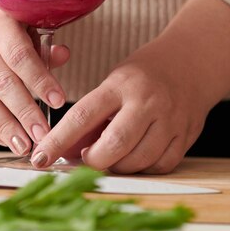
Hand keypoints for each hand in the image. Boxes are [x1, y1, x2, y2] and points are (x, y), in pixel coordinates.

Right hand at [0, 0, 69, 154]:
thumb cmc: (2, 19)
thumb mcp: (25, 20)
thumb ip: (43, 42)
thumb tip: (63, 56)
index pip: (18, 54)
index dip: (39, 80)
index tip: (58, 101)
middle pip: (0, 81)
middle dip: (24, 112)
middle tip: (43, 134)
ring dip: (5, 126)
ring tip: (24, 145)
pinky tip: (7, 140)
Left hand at [31, 0, 229, 173]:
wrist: (190, 63)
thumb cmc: (141, 76)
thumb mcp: (110, 85)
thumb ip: (90, 119)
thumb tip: (65, 152)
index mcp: (120, 85)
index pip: (81, 116)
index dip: (57, 141)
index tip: (39, 158)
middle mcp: (146, 102)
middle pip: (114, 144)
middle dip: (93, 161)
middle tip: (85, 158)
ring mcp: (170, 120)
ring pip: (138, 160)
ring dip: (118, 166)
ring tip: (111, 154)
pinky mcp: (186, 135)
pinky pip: (161, 165)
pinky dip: (143, 167)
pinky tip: (136, 155)